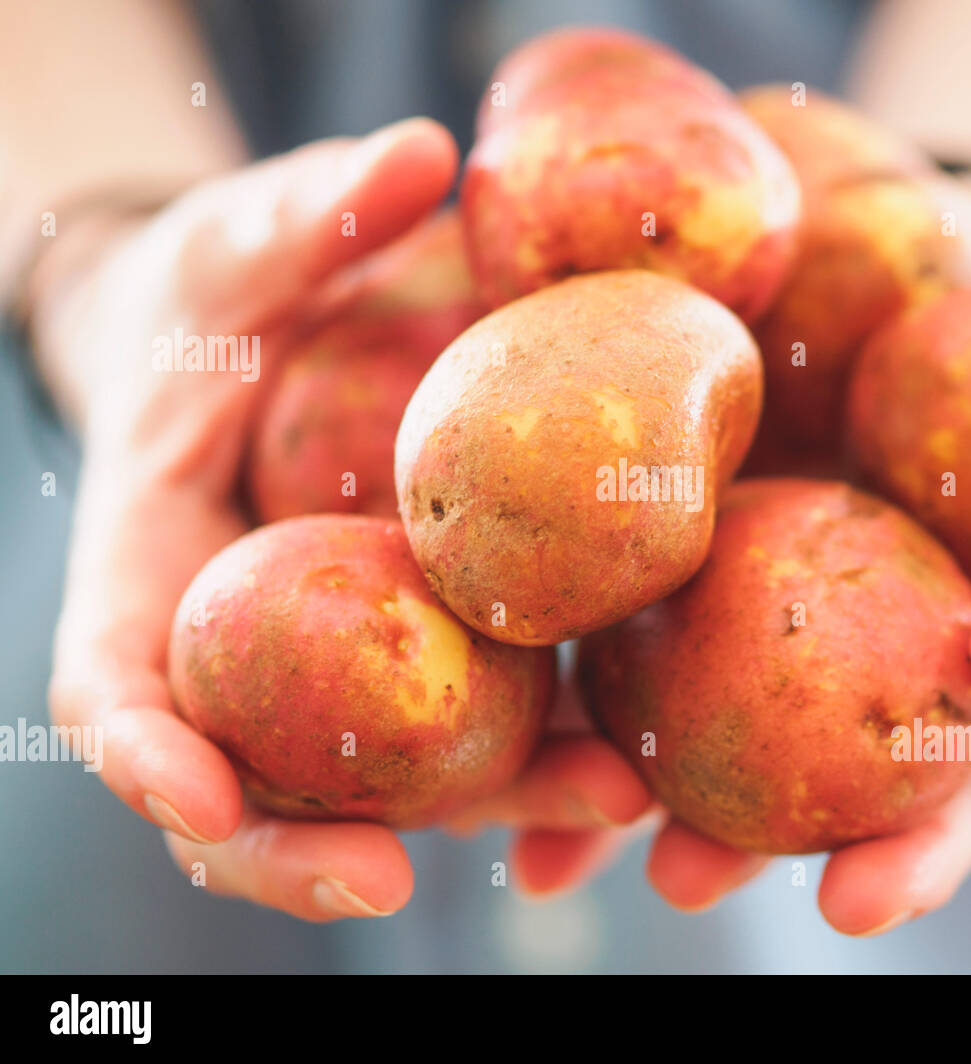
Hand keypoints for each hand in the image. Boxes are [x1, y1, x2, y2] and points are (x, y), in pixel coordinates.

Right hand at [40, 117, 650, 920]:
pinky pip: (484, 716)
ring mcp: (343, 662)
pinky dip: (551, 752)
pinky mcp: (432, 646)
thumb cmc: (219, 301)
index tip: (193, 800)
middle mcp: (248, 646)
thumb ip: (306, 215)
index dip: (144, 753)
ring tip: (607, 806)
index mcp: (159, 572)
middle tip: (397, 882)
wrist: (262, 346)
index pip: (119, 687)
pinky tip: (645, 752)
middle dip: (314, 847)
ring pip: (396, 775)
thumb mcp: (242, 245)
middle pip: (260, 780)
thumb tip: (414, 153)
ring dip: (494, 809)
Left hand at [639, 186, 970, 934]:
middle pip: (917, 779)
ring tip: (664, 875)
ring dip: (724, 839)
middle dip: (887, 845)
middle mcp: (908, 652)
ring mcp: (789, 648)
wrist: (846, 235)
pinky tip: (539, 838)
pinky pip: (638, 709)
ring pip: (770, 773)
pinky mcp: (677, 618)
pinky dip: (592, 776)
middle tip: (843, 897)